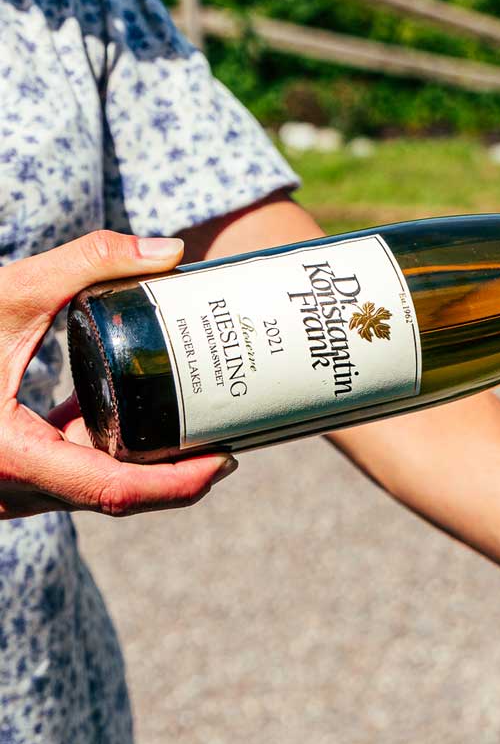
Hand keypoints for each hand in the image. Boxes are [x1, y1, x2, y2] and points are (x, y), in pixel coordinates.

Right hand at [0, 231, 236, 518]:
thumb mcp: (8, 290)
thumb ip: (87, 262)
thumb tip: (169, 248)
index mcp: (4, 455)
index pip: (111, 489)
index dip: (177, 483)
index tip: (227, 459)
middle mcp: (2, 487)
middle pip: (111, 495)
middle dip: (176, 476)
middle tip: (232, 438)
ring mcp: (0, 488)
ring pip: (88, 487)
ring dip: (141, 463)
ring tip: (199, 425)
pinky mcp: (3, 472)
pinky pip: (64, 472)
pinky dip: (101, 449)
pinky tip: (135, 414)